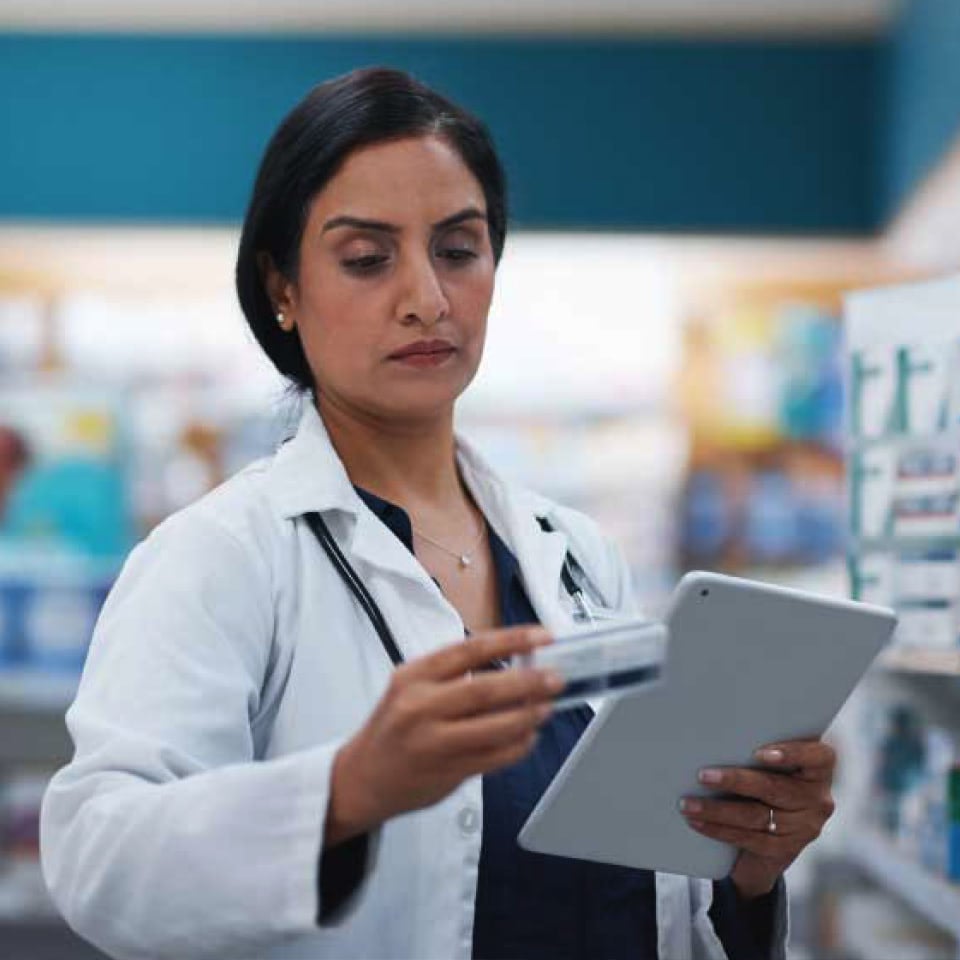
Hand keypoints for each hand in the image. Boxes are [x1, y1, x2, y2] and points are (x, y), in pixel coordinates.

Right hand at [326, 626, 561, 844]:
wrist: (361, 778)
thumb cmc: (392, 727)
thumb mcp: (410, 687)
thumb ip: (452, 674)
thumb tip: (512, 661)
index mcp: (414, 676)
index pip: (471, 649)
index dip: (512, 640)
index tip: (543, 636)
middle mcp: (421, 706)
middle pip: (487, 689)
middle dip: (529, 682)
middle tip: (556, 677)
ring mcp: (434, 742)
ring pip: (495, 727)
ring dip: (529, 715)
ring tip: (547, 707)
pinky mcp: (447, 772)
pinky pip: (495, 757)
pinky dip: (519, 746)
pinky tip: (529, 736)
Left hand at [679, 739, 836, 898]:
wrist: (772, 838)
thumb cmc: (766, 780)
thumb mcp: (773, 764)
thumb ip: (757, 750)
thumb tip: (714, 734)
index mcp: (818, 769)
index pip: (818, 757)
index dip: (791, 754)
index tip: (759, 753)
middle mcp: (817, 799)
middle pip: (774, 788)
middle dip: (734, 781)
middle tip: (702, 776)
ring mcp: (804, 828)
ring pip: (756, 816)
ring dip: (717, 810)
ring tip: (688, 803)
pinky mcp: (786, 849)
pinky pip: (749, 839)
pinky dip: (718, 829)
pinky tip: (697, 822)